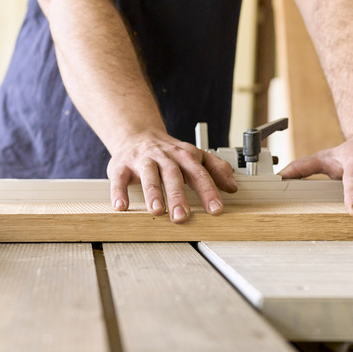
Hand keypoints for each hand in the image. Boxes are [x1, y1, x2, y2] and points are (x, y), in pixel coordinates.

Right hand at [106, 130, 237, 223]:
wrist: (138, 135)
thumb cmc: (169, 152)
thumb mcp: (196, 156)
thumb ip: (216, 169)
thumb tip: (233, 187)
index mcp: (185, 157)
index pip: (199, 174)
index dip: (208, 191)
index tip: (216, 209)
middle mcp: (164, 157)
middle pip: (173, 175)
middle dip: (178, 196)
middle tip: (182, 216)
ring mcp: (142, 161)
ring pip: (149, 175)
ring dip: (153, 192)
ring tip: (157, 211)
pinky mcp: (121, 166)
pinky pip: (119, 179)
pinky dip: (119, 192)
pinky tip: (121, 206)